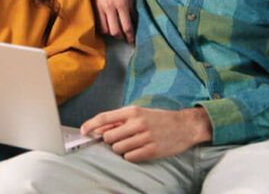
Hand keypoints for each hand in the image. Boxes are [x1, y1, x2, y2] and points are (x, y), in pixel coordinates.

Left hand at [80, 106, 211, 161]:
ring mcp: (144, 137)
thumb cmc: (159, 119)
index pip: (105, 118)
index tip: (83, 131)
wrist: (184, 126)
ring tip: (132, 144)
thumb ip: (119, 120)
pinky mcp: (151, 150)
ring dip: (121, 149)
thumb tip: (99, 129)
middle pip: (109, 137)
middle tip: (120, 138)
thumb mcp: (139, 113)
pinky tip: (138, 150)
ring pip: (118, 149)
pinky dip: (130, 156)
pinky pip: (129, 157)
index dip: (91, 125)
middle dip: (110, 140)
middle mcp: (137, 123)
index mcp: (132, 111)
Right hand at [88, 0, 135, 43]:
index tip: (133, 41)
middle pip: (116, 31)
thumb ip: (132, 6)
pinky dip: (103, 29)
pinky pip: (98, 24)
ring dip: (112, 33)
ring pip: (106, 29)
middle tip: (125, 39)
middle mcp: (111, 7)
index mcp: (122, 3)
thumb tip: (135, 20)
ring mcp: (101, 8)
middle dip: (122, 37)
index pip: (127, 26)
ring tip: (116, 32)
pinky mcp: (93, 7)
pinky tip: (107, 27)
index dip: (131, 36)